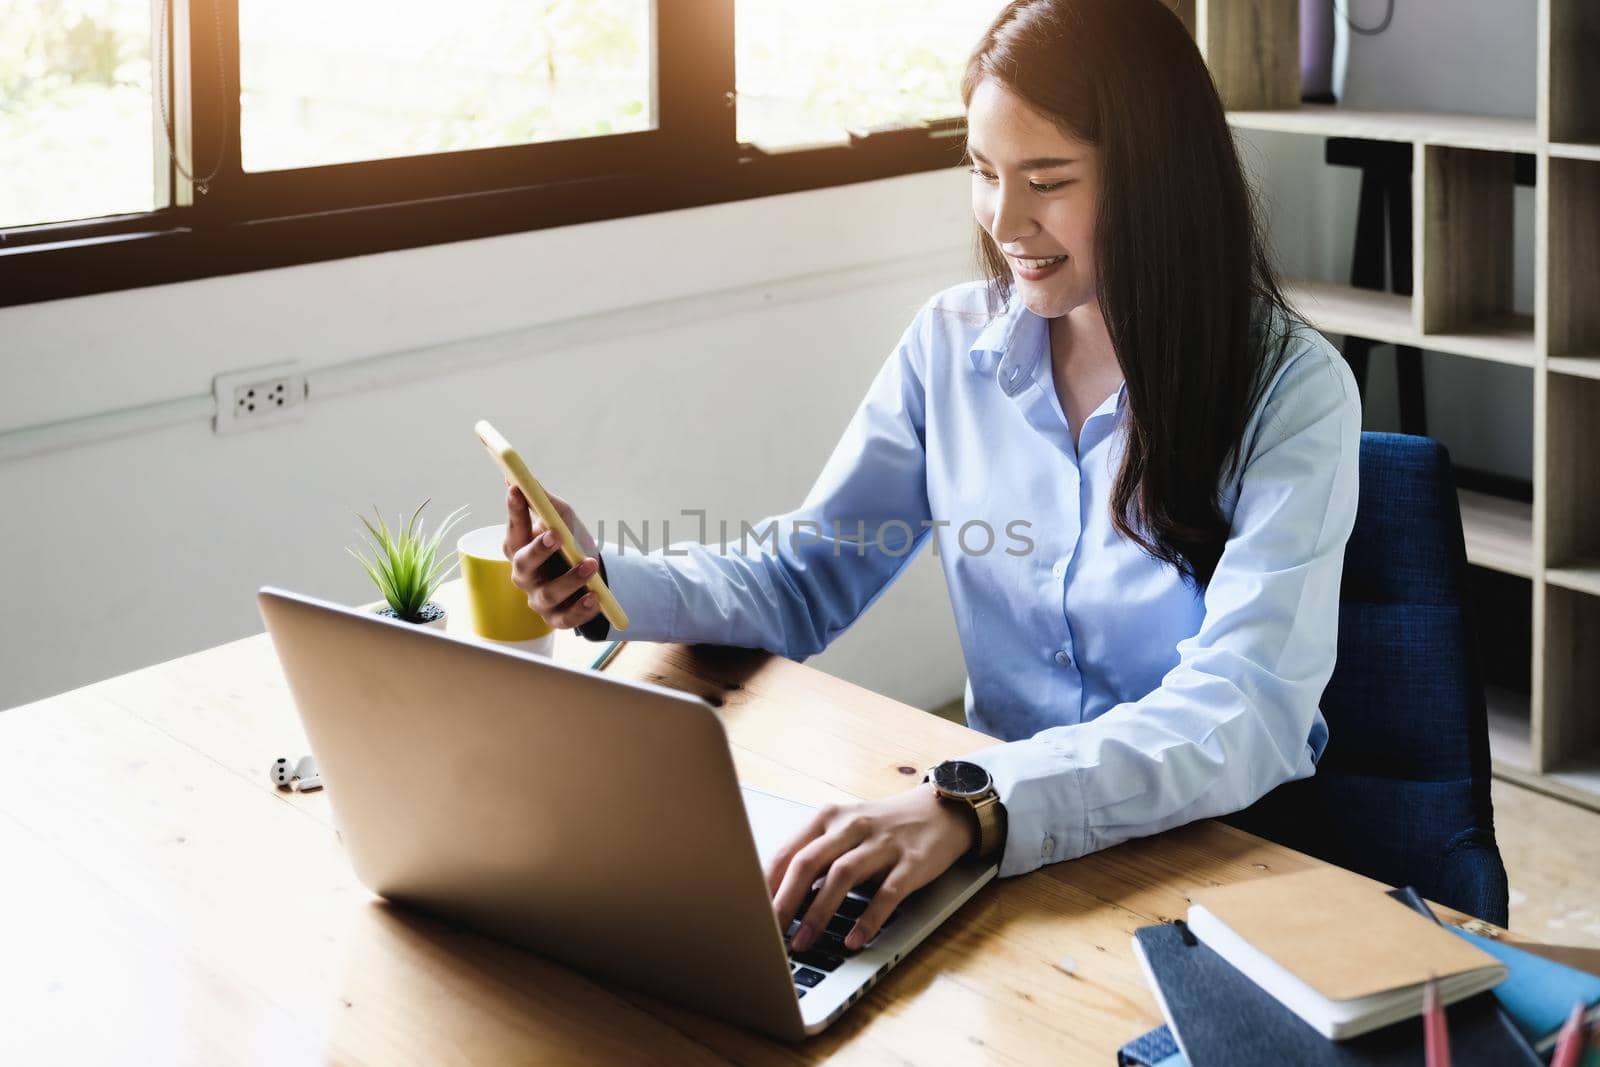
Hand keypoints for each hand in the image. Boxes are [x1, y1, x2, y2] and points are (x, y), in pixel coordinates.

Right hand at [504, 484, 603, 629]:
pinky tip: (594, 596)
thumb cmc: (570, 543)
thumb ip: (544, 501)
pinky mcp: (557, 618)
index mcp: (520, 547)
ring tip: (590, 564)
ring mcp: (539, 598)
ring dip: (570, 579)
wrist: (594, 576)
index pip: (514, 528)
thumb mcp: (562, 518)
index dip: (514, 510)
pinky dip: (581, 608)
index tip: (517, 490)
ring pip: (548, 593)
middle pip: (523, 564)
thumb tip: (520, 477)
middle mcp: (524, 575)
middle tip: (556, 535)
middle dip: (538, 549)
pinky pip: (566, 618)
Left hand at [766, 783, 973, 952]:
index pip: (788, 852)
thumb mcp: (845, 831)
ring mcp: (883, 843)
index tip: (751, 913)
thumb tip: (778, 897)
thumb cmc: (883, 827)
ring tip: (804, 942)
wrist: (941, 811)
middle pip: (809, 862)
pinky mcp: (911, 862)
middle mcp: (852, 826)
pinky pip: (886, 893)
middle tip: (770, 932)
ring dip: (819, 913)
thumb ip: (816, 856)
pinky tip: (854, 940)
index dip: (766, 885)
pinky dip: (867, 919)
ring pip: (842, 876)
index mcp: (829, 818)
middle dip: (785, 901)